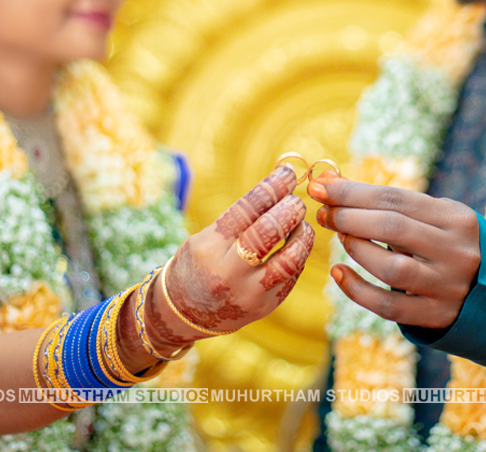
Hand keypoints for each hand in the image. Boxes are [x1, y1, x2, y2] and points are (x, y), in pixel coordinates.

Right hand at [146, 164, 315, 349]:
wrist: (183, 313)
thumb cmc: (196, 264)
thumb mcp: (204, 238)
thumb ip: (238, 219)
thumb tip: (277, 189)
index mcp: (209, 247)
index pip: (246, 210)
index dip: (271, 187)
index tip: (288, 173)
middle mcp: (228, 271)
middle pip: (268, 233)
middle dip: (289, 210)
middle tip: (298, 201)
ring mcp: (248, 293)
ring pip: (289, 260)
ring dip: (302, 236)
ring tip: (302, 225)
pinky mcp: (264, 306)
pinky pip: (291, 277)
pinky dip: (297, 256)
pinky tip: (296, 246)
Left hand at [308, 174, 479, 329]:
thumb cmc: (449, 243)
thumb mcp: (436, 217)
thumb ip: (392, 203)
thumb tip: (332, 184)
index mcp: (456, 218)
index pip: (396, 198)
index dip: (353, 192)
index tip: (320, 187)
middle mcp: (455, 251)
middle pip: (393, 228)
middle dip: (349, 217)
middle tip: (323, 212)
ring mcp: (447, 285)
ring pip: (393, 269)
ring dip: (357, 250)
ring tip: (341, 237)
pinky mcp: (436, 315)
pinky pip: (390, 307)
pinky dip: (358, 290)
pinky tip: (339, 273)